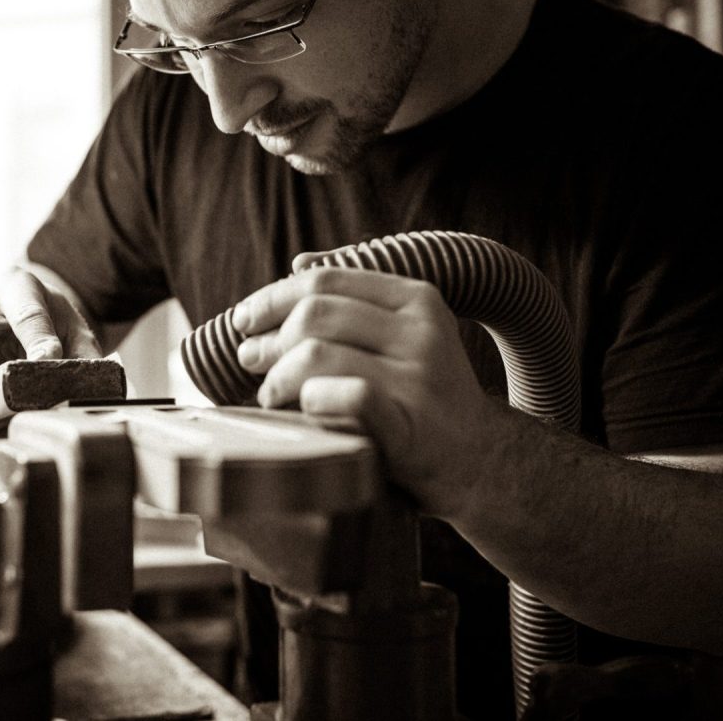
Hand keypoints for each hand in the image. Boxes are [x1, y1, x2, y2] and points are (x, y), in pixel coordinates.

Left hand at [231, 264, 495, 517]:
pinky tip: (302, 411)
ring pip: (317, 354)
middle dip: (269, 338)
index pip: (326, 280)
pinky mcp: (409, 427)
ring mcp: (418, 380)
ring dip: (278, 376)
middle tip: (250, 360)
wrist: (477, 459)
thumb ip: (355, 298)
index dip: (273, 297)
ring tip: (271, 394)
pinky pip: (345, 396)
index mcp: (417, 300)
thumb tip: (297, 263)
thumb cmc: (423, 395)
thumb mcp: (404, 334)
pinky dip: (310, 400)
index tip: (245, 320)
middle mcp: (422, 333)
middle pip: (315, 314)